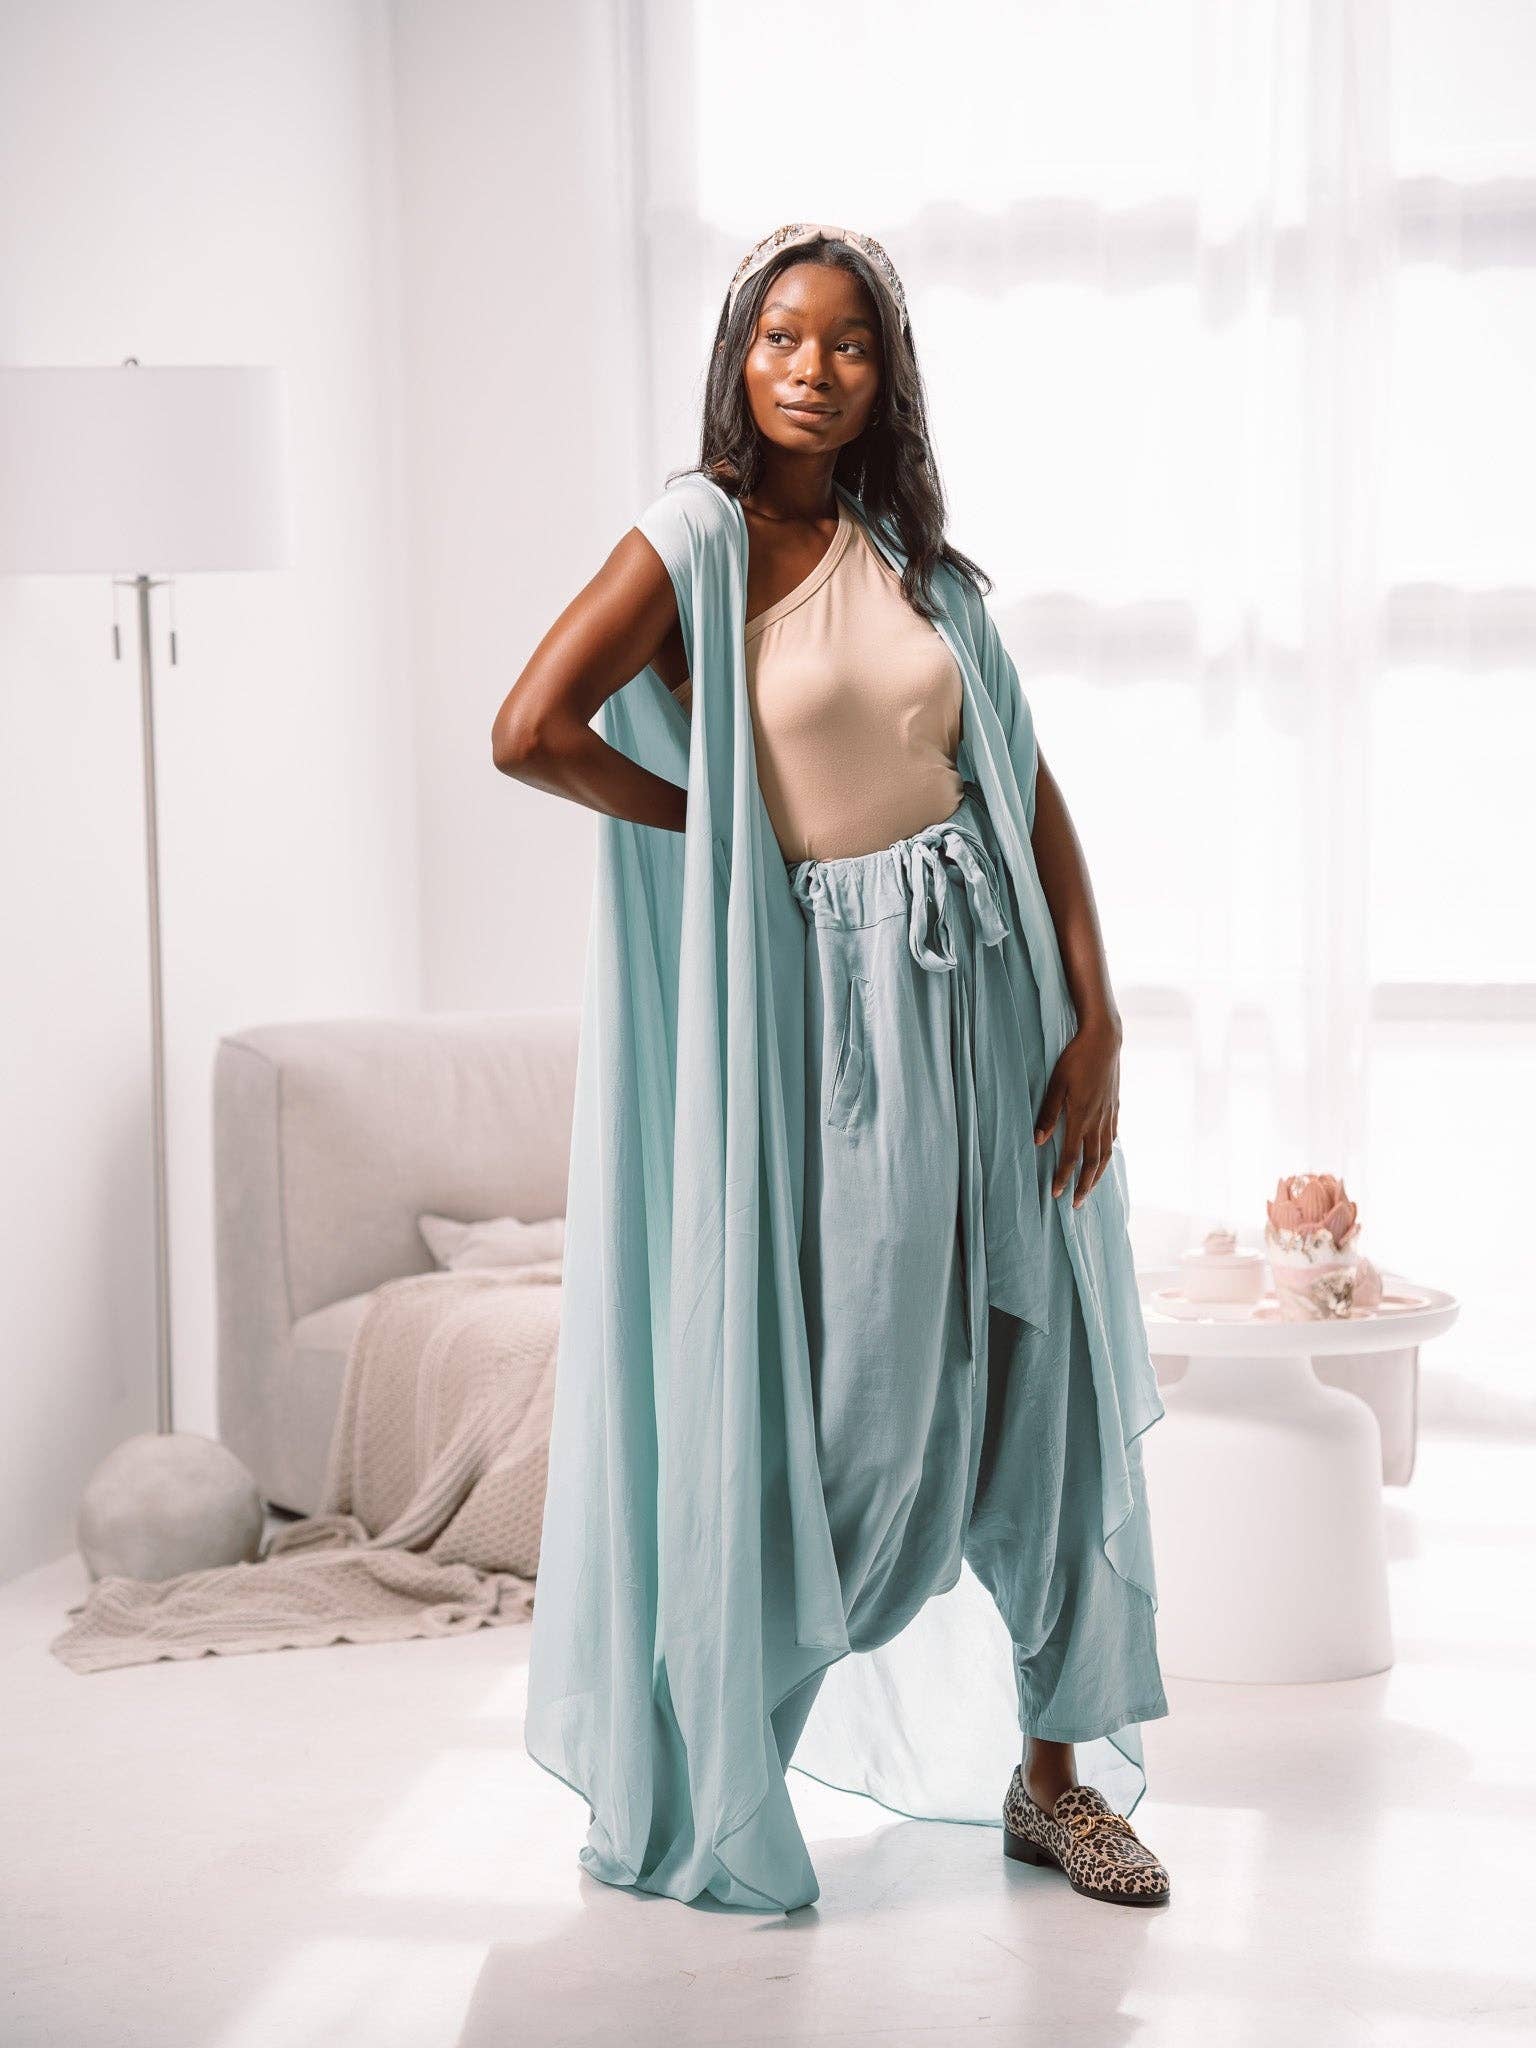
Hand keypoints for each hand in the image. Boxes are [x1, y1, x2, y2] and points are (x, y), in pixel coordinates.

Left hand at [1033, 1014, 1121, 1207]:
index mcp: (1081, 1117)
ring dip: (1097, 1175)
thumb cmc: (1075, 1059)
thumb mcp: (1056, 1084)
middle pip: (1092, 1163)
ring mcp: (1109, 1115)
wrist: (1105, 1041)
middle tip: (1076, 1204)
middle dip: (1084, 1186)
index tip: (1056, 1194)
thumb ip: (1048, 1113)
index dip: (1063, 1177)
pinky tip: (1104, 1157)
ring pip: (1105, 1153)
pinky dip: (1108, 1153)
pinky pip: (1112, 1137)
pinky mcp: (1115, 1107)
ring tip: (1090, 1189)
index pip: (1071, 1156)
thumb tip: (1038, 1141)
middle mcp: (1097, 1121)